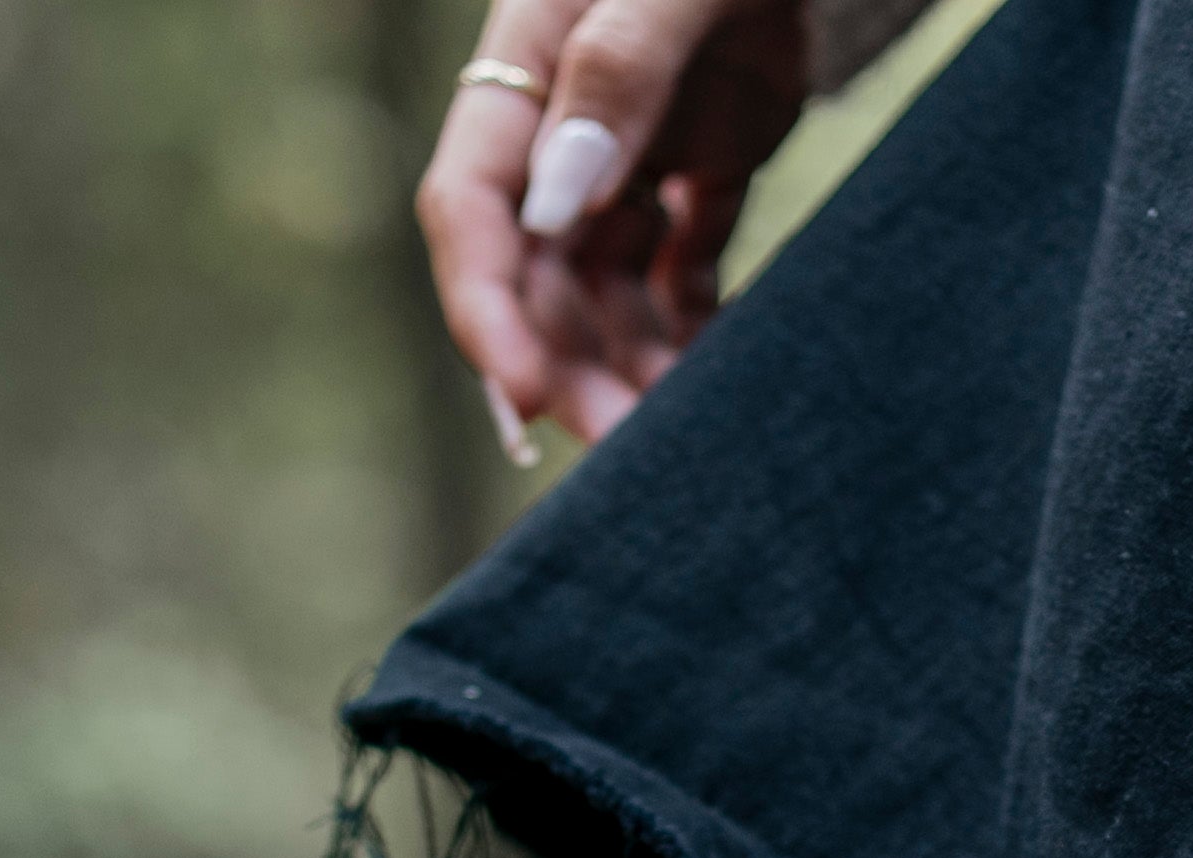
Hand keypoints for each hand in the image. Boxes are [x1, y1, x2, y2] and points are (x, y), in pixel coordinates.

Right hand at [422, 0, 810, 454]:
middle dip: (566, 365)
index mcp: (525, 68)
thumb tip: (557, 200)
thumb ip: (617, 72)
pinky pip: (677, 269)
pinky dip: (690, 328)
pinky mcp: (701, 163)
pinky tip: (719, 378)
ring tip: (677, 439)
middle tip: (624, 452)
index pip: (473, 210)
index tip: (528, 402)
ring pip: (602, 287)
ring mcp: (632, 147)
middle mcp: (563, 122)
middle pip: (535, 271)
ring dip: (629, 365)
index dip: (488, 313)